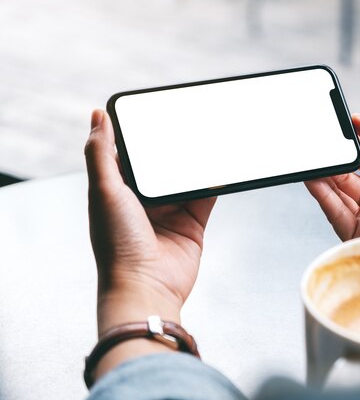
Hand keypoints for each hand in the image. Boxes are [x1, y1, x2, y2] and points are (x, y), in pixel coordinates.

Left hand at [85, 110, 215, 379]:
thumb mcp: (104, 191)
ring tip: (209, 136)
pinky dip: (215, 181)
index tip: (153, 112)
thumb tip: (96, 115)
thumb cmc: (118, 244)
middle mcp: (143, 202)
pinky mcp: (193, 224)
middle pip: (161, 166)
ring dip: (196, 162)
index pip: (129, 156)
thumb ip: (101, 152)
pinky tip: (222, 164)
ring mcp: (170, 213)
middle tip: (188, 120)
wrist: (147, 287)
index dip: (140, 135)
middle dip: (173, 146)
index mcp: (116, 192)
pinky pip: (206, 196)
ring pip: (185, 178)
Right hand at [306, 114, 359, 270]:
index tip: (340, 126)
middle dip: (336, 157)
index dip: (356, 142)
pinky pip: (335, 213)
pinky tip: (312, 177)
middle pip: (352, 175)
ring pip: (340, 192)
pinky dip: (321, 194)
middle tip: (321, 140)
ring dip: (324, 174)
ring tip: (311, 155)